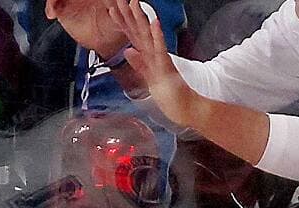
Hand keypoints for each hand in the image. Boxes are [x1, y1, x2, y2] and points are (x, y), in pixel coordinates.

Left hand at [104, 0, 197, 125]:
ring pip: (148, 35)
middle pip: (139, 31)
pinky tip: (154, 22)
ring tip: (135, 3)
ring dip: (141, 19)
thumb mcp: (148, 77)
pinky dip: (157, 35)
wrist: (186, 106)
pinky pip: (160, 48)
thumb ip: (139, 63)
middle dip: (129, 15)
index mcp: (148, 56)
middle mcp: (154, 54)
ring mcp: (160, 58)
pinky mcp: (166, 66)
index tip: (112, 10)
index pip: (133, 36)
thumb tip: (128, 50)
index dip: (122, 23)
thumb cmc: (169, 94)